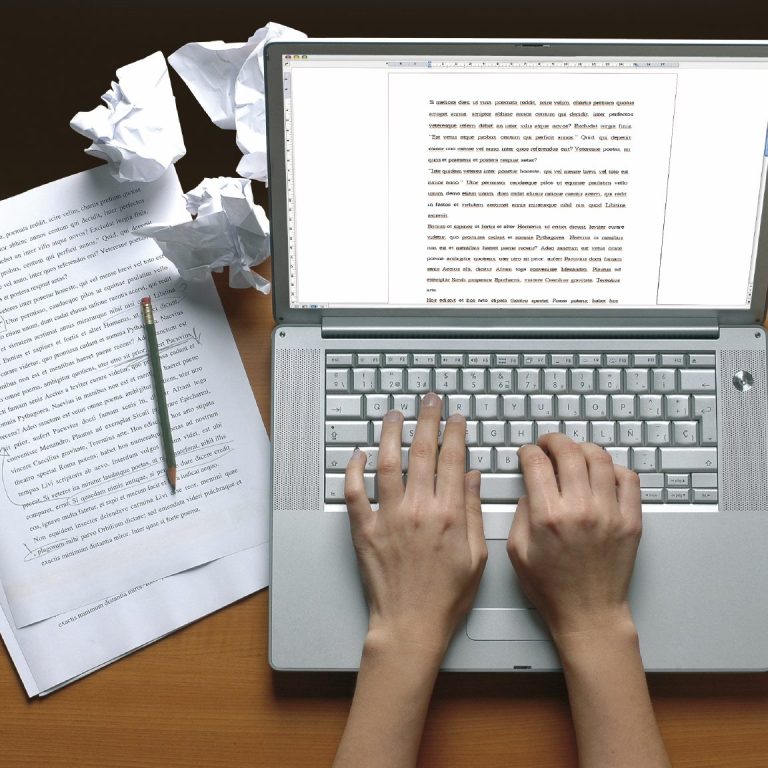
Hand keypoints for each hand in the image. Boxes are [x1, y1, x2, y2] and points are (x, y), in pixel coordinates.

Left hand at [344, 392, 486, 655]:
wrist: (411, 625)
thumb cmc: (446, 596)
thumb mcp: (476, 555)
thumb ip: (471, 511)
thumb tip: (470, 476)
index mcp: (448, 514)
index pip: (452, 460)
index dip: (455, 433)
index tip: (456, 418)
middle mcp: (417, 509)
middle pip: (421, 452)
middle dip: (427, 420)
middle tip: (429, 401)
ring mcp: (388, 517)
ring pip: (386, 463)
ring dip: (390, 434)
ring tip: (394, 415)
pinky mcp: (365, 529)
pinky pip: (354, 492)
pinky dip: (353, 470)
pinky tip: (358, 454)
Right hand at [507, 433, 641, 641]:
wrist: (589, 613)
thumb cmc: (552, 588)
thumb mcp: (517, 551)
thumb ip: (520, 512)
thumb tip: (530, 486)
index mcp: (548, 517)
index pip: (536, 463)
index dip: (528, 451)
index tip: (527, 452)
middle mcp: (581, 510)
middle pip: (569, 452)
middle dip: (554, 441)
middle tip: (548, 444)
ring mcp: (610, 513)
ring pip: (600, 458)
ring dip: (583, 449)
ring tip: (575, 454)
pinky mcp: (631, 521)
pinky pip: (628, 478)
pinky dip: (614, 468)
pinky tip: (602, 473)